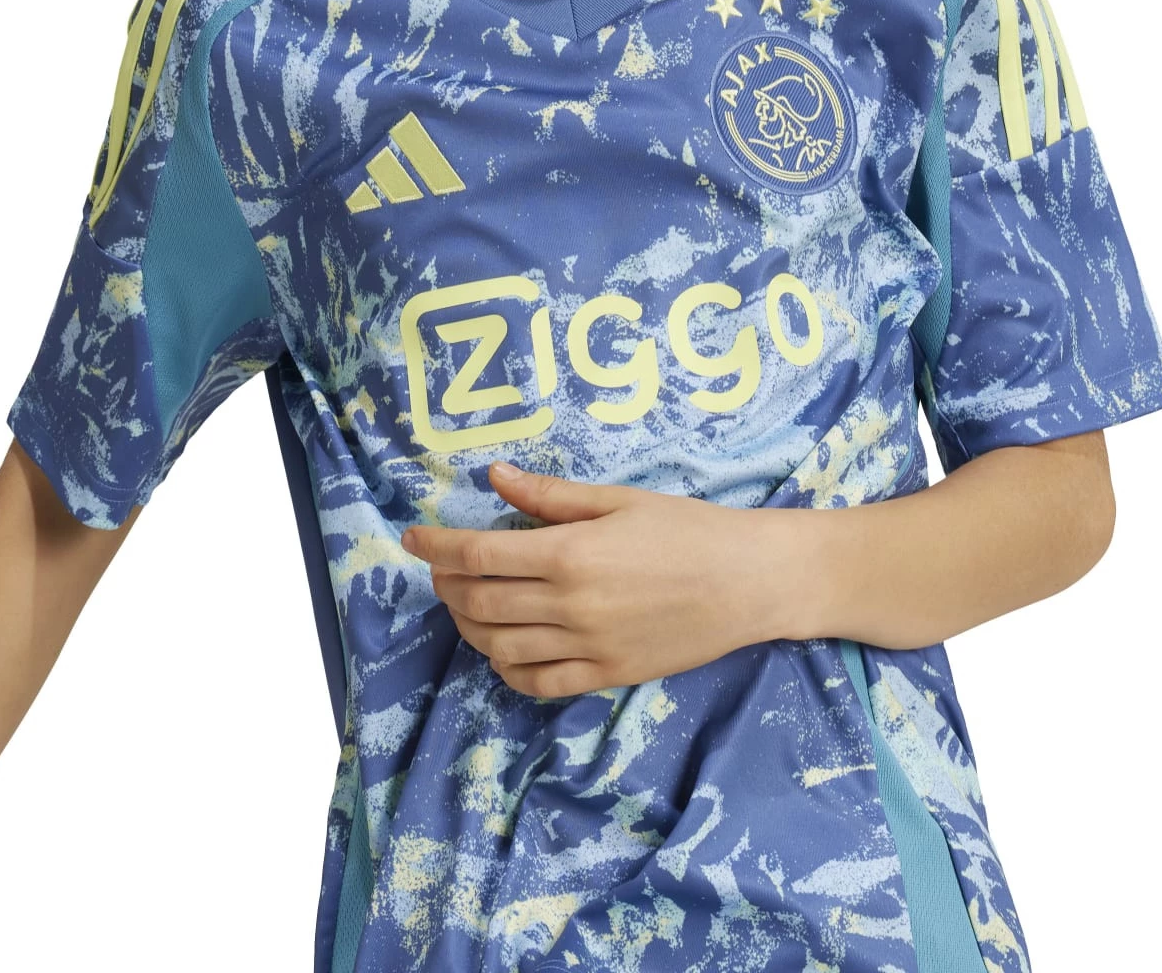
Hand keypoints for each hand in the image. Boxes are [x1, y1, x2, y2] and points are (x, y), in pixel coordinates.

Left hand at [400, 462, 777, 698]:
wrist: (749, 581)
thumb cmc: (688, 529)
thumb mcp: (619, 500)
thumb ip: (550, 496)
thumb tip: (494, 478)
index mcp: (571, 553)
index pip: (477, 554)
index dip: (435, 547)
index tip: (412, 538)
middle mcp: (570, 605)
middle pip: (479, 602)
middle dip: (446, 585)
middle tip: (440, 569)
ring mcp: (588, 647)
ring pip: (499, 646)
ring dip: (468, 625)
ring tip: (465, 604)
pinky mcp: (606, 675)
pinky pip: (537, 683)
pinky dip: (506, 668)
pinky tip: (503, 648)